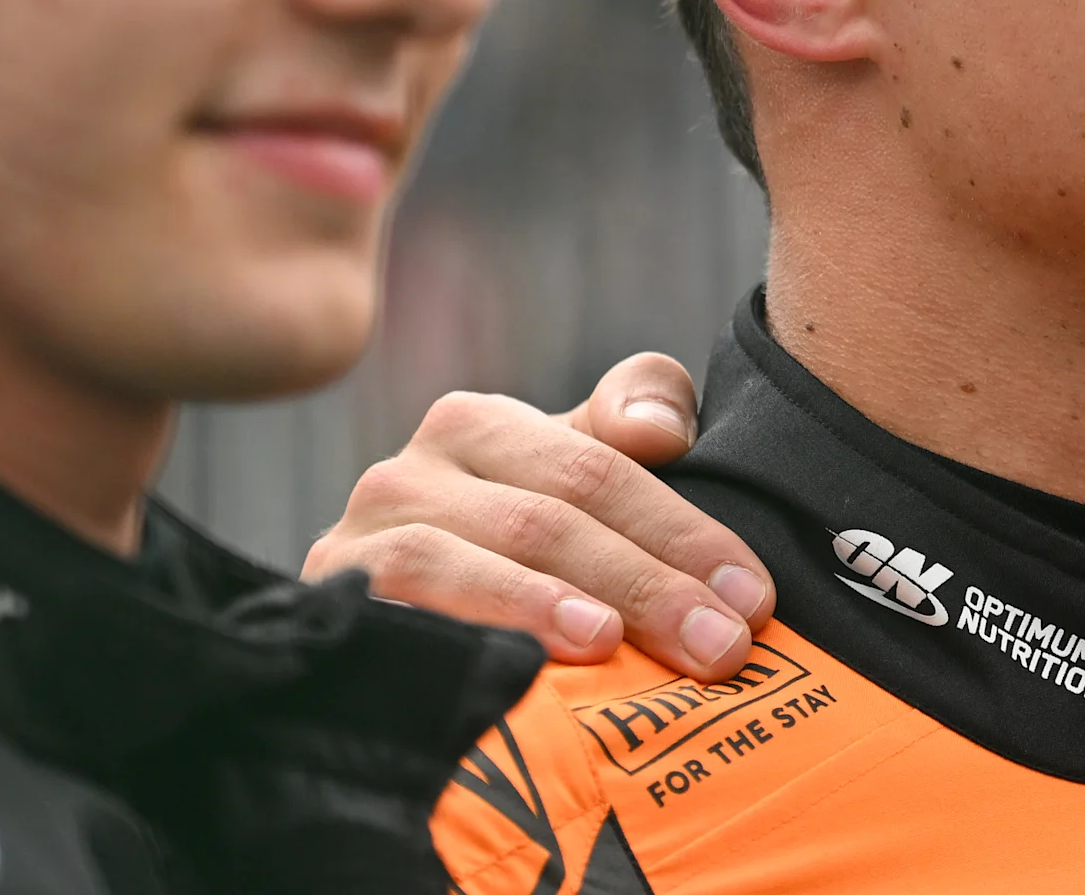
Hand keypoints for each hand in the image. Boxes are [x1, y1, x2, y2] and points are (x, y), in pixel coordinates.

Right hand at [307, 352, 775, 677]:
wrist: (382, 644)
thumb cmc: (515, 558)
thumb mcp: (577, 481)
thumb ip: (635, 417)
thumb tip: (662, 430)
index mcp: (478, 426)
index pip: (599, 467)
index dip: (684, 529)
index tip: (753, 596)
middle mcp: (409, 470)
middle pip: (547, 517)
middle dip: (646, 582)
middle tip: (721, 647)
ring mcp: (360, 538)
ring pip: (467, 555)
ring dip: (545, 601)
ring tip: (610, 643)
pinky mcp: (331, 603)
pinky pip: (397, 608)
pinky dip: (464, 629)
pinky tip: (516, 667)